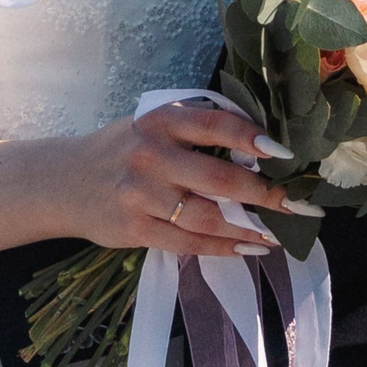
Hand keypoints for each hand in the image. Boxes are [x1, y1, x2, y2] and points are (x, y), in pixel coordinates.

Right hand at [61, 102, 292, 263]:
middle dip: (264, 194)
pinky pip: (188, 243)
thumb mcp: (153, 124)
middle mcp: (152, 153)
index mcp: (160, 119)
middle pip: (218, 177)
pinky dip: (223, 247)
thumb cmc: (124, 148)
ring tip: (276, 235)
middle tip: (298, 206)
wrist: (68, 181)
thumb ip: (194, 130)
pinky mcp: (136, 228)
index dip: (252, 137)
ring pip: (207, 216)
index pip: (216, 124)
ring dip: (248, 228)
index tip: (285, 154)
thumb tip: (257, 145)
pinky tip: (247, 248)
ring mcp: (142, 193)